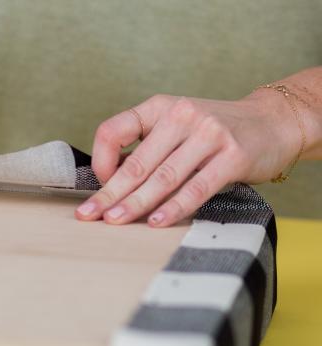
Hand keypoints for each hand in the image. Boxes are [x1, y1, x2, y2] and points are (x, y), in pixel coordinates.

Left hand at [75, 93, 300, 226]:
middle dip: (109, 193)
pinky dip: (173, 208)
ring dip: (135, 204)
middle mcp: (182, 116)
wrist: (274, 122)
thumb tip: (110, 182)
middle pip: (136, 163)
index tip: (99, 185)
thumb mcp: (176, 125)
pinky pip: (195, 188)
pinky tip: (155, 222)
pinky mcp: (232, 156)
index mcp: (159, 107)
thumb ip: (148, 146)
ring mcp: (209, 134)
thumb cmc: (214, 131)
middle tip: (88, 215)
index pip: (114, 130)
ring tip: (114, 221)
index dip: (100, 160)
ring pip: (162, 178)